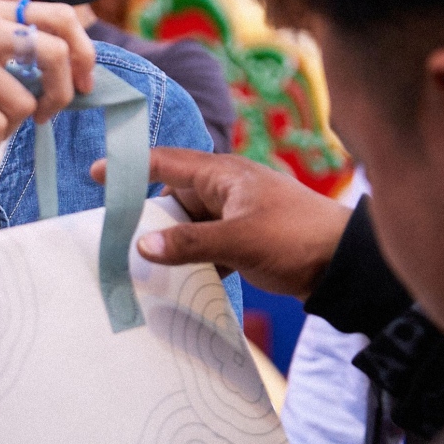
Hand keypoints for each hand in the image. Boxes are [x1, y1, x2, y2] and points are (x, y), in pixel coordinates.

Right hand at [99, 146, 349, 298]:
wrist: (346, 264)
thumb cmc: (297, 239)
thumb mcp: (239, 241)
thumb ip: (190, 242)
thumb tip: (142, 244)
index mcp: (224, 175)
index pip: (167, 162)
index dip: (131, 166)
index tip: (97, 174)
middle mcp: (227, 188)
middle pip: (174, 196)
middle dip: (148, 216)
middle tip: (117, 238)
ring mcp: (238, 213)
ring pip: (190, 224)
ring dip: (172, 242)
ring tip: (142, 265)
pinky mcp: (247, 239)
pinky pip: (208, 245)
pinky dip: (193, 259)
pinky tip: (180, 281)